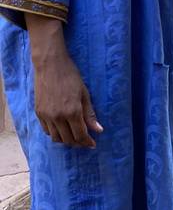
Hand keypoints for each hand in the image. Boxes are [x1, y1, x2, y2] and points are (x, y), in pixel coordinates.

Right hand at [25, 15, 102, 147]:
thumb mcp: (84, 94)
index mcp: (72, 112)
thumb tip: (98, 130)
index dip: (87, 142)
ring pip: (56, 138)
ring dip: (66, 140)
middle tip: (85, 141)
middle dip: (78, 143)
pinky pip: (47, 130)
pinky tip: (62, 129)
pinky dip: (55, 133)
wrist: (50, 65)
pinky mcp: (38, 112)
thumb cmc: (71, 76)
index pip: (80, 135)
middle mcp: (58, 117)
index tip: (92, 144)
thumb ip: (90, 114)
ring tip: (74, 137)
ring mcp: (46, 116)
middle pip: (68, 139)